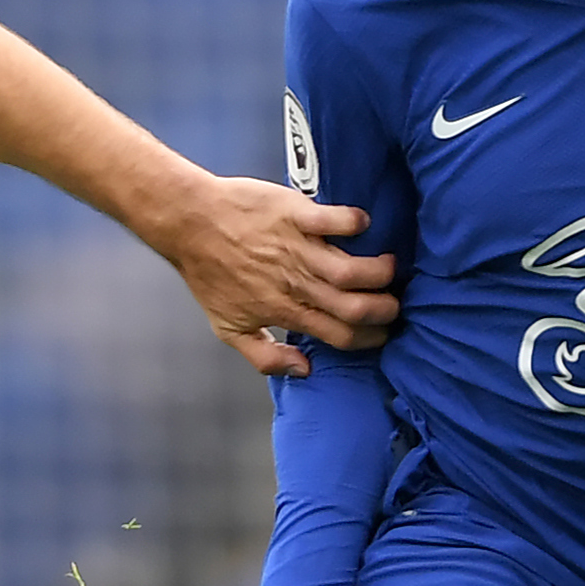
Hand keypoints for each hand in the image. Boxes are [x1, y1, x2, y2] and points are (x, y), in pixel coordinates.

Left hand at [164, 173, 399, 374]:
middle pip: (356, 307)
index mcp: (286, 312)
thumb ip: (265, 357)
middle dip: (386, 310)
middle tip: (394, 302)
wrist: (189, 225)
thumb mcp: (228, 328)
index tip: (382, 332)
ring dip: (379, 271)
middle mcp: (297, 284)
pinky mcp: (296, 214)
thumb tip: (302, 370)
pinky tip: (361, 224)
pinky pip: (336, 220)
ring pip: (353, 270)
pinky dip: (355, 223)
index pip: (341, 336)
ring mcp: (298, 249)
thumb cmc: (209, 274)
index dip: (370, 338)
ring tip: (389, 266)